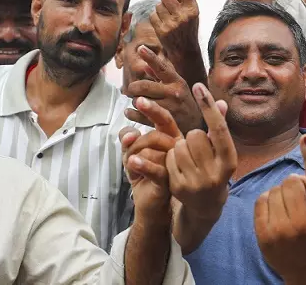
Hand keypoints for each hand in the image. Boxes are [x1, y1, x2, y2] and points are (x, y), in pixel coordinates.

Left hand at [119, 96, 183, 214]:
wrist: (151, 204)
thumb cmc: (144, 174)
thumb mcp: (131, 152)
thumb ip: (128, 138)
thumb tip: (130, 133)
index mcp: (171, 138)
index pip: (164, 119)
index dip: (152, 109)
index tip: (139, 100)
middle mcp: (177, 149)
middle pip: (155, 135)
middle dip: (136, 143)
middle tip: (128, 154)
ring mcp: (175, 165)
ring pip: (151, 151)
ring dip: (134, 157)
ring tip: (132, 166)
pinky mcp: (170, 180)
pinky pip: (155, 167)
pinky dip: (141, 164)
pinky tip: (132, 163)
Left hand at [125, 45, 202, 131]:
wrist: (196, 127)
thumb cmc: (184, 104)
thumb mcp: (177, 87)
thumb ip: (161, 77)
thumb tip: (146, 65)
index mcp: (177, 81)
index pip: (161, 67)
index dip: (150, 57)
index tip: (140, 48)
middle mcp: (174, 93)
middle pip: (144, 85)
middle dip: (133, 87)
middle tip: (131, 90)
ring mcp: (169, 108)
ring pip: (140, 101)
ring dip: (134, 101)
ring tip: (138, 102)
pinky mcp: (163, 121)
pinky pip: (139, 115)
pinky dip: (131, 113)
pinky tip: (130, 112)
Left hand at [150, 0, 200, 60]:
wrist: (185, 51)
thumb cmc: (188, 29)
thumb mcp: (189, 13)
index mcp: (193, 10)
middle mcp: (184, 16)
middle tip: (169, 6)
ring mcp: (172, 24)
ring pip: (158, 5)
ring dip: (160, 9)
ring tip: (167, 17)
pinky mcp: (162, 30)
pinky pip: (153, 15)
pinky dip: (155, 18)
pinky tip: (162, 23)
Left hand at [168, 84, 236, 213]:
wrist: (205, 206)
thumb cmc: (214, 170)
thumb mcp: (221, 151)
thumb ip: (219, 127)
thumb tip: (221, 102)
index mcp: (229, 160)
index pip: (218, 128)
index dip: (208, 106)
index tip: (198, 85)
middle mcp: (215, 173)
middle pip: (195, 135)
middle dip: (192, 137)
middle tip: (196, 148)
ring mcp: (197, 182)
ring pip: (179, 145)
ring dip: (180, 147)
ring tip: (188, 158)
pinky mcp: (179, 187)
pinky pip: (169, 158)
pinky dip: (171, 158)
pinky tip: (179, 167)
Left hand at [254, 134, 305, 281]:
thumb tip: (298, 172)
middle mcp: (302, 225)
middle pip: (290, 181)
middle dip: (294, 183)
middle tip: (300, 196)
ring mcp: (281, 232)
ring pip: (274, 189)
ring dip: (281, 192)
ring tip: (289, 207)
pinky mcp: (264, 236)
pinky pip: (261, 200)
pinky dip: (268, 200)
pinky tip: (276, 210)